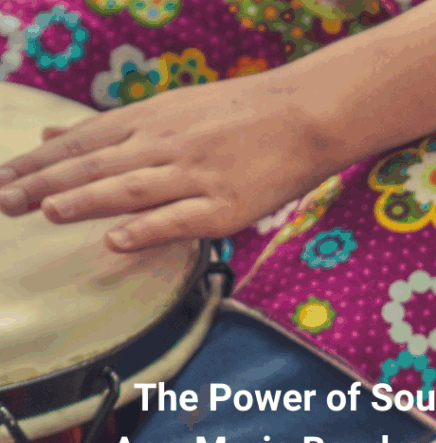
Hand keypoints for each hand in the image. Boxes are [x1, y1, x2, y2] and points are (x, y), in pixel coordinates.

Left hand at [0, 66, 338, 251]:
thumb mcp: (171, 108)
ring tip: (46, 211)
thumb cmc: (241, 115)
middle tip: (4, 201)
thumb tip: (52, 135)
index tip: (2, 178)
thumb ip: (112, 128)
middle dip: (46, 183)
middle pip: (96, 165)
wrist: (304, 116)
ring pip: (130, 187)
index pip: (81, 141)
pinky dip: (147, 229)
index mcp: (150, 120)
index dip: (39, 162)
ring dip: (86, 199)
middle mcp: (165, 144)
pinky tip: (115, 240)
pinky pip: (179, 220)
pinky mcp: (226, 206)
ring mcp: (195, 175)